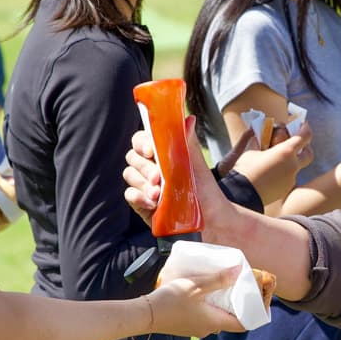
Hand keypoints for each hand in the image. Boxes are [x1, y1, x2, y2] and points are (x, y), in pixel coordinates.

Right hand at [122, 119, 238, 243]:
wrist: (211, 220)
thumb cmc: (205, 191)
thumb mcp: (197, 165)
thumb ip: (188, 143)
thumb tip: (189, 119)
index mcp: (161, 154)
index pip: (142, 140)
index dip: (142, 142)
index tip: (151, 149)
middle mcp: (150, 167)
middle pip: (133, 157)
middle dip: (144, 166)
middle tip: (158, 177)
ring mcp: (144, 185)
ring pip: (130, 175)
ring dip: (143, 183)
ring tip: (159, 193)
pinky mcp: (141, 203)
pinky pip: (129, 195)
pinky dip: (138, 197)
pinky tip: (152, 202)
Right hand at [148, 265, 244, 338]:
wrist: (144, 315)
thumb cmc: (171, 300)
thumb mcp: (196, 285)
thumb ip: (218, 279)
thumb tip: (238, 271)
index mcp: (215, 322)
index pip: (242, 324)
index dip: (251, 314)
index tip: (254, 301)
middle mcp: (208, 330)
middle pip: (229, 320)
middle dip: (235, 306)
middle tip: (237, 289)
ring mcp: (195, 330)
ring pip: (215, 318)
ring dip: (219, 306)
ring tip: (219, 288)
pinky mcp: (185, 326)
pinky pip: (203, 318)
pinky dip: (207, 308)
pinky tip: (201, 294)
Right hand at [229, 124, 312, 207]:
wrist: (241, 195)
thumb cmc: (245, 169)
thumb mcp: (252, 150)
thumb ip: (260, 141)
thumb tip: (260, 134)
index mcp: (285, 152)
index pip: (305, 136)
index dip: (306, 128)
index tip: (303, 124)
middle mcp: (293, 165)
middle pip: (308, 154)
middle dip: (306, 147)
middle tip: (299, 144)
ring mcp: (291, 179)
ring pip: (297, 167)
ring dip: (291, 161)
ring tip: (277, 159)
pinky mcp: (285, 189)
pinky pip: (288, 178)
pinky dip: (283, 173)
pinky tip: (271, 173)